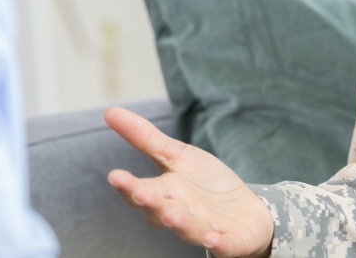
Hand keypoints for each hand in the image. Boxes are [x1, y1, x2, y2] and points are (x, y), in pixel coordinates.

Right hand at [104, 107, 274, 257]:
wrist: (245, 210)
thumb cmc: (205, 184)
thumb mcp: (176, 156)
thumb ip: (145, 138)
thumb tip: (109, 111)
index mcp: (165, 193)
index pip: (141, 191)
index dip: (128, 185)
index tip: (115, 176)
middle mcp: (180, 214)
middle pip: (161, 211)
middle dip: (151, 203)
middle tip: (141, 194)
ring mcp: (204, 229)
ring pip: (189, 229)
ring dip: (180, 224)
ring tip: (172, 217)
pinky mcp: (229, 241)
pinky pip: (223, 245)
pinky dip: (218, 244)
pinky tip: (214, 240)